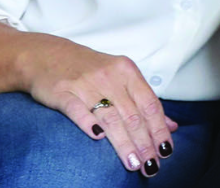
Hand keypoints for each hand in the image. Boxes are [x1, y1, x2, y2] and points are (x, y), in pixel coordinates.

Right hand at [22, 37, 177, 175]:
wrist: (47, 55)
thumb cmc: (90, 70)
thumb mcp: (121, 78)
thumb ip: (144, 102)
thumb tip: (171, 126)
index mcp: (127, 72)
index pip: (150, 104)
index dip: (159, 129)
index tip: (165, 150)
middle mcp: (109, 77)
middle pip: (132, 115)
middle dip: (144, 143)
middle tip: (151, 164)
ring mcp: (85, 84)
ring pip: (109, 117)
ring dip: (123, 142)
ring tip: (132, 162)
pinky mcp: (62, 92)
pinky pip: (77, 109)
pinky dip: (88, 123)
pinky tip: (98, 138)